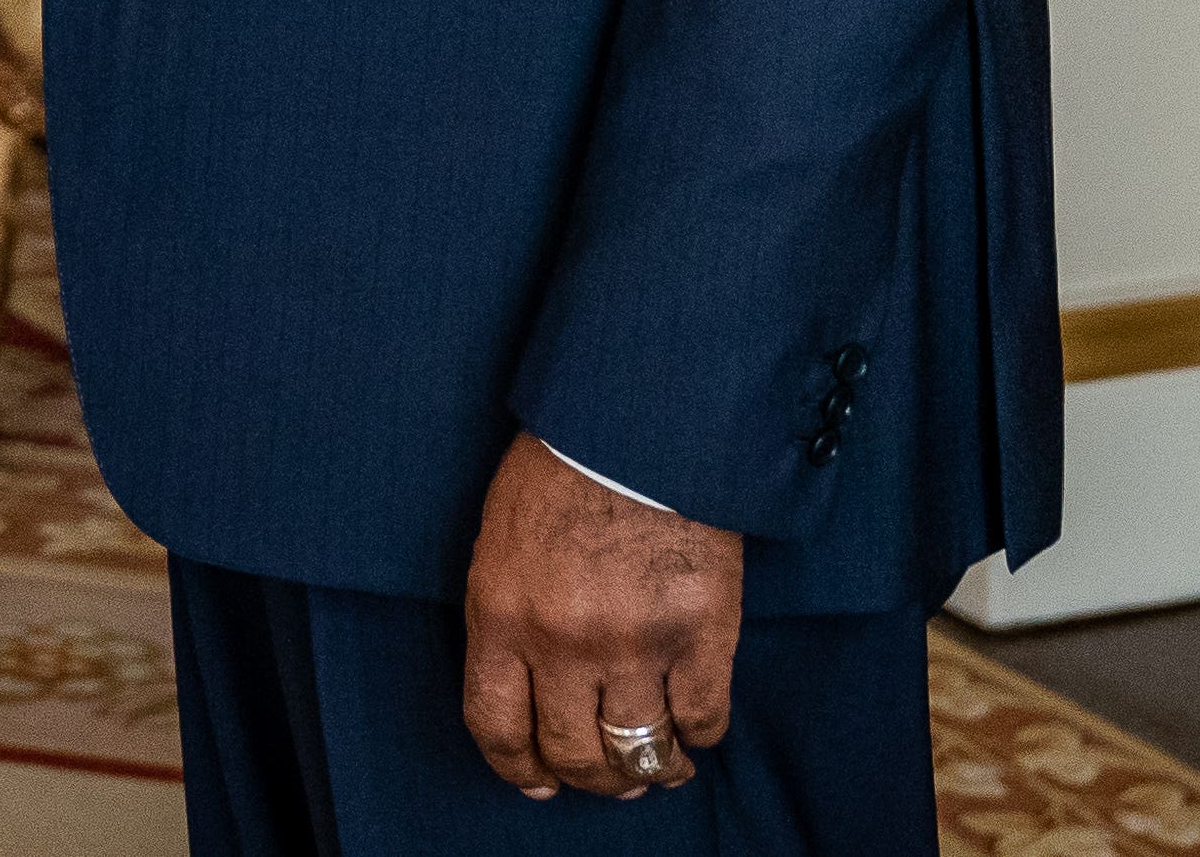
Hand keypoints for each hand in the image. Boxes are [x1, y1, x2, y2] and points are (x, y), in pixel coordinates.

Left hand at [459, 435, 739, 800]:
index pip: (496, 726)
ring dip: (648, 771)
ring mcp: (634, 642)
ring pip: (638, 752)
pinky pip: (702, 720)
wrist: (639, 417)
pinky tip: (694, 729)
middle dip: (590, 779)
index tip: (538, 782)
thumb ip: (508, 619)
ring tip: (659, 767)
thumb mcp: (501, 541)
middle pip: (573, 755)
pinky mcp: (701, 632)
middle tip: (607, 776)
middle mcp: (563, 641)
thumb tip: (528, 693)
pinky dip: (699, 736)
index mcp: (501, 614)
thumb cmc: (563, 468)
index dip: (518, 769)